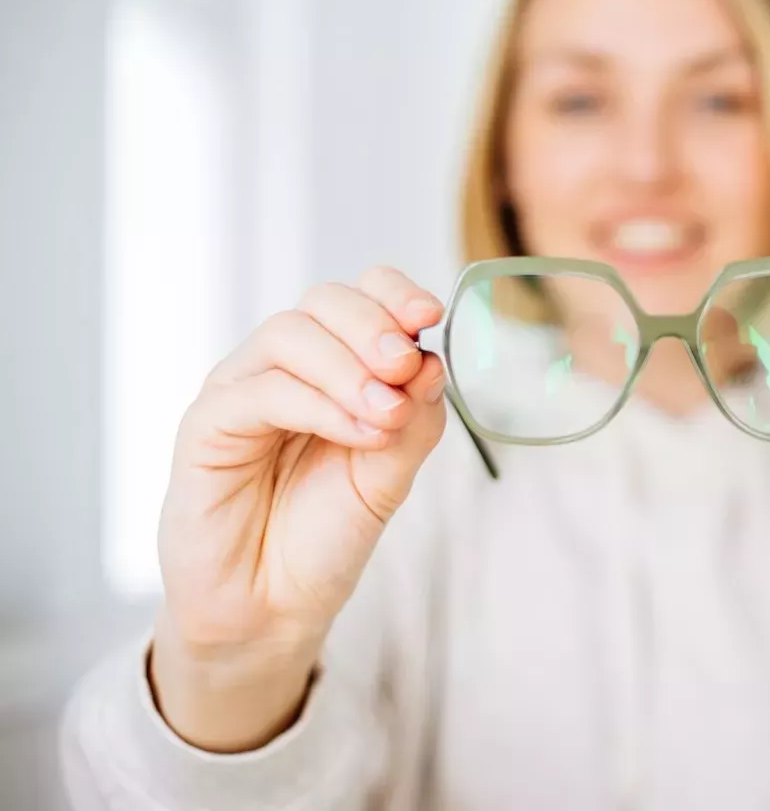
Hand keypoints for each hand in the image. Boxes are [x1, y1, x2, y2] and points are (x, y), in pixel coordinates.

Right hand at [151, 267, 447, 750]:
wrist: (273, 606)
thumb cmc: (327, 534)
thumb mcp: (391, 473)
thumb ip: (415, 418)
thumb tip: (432, 361)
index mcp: (333, 366)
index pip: (360, 297)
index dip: (395, 294)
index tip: (431, 316)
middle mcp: (284, 368)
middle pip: (324, 303)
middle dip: (374, 326)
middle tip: (406, 367)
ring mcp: (241, 391)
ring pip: (290, 335)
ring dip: (349, 368)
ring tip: (387, 414)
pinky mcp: (206, 426)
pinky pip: (261, 391)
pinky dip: (318, 404)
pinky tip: (357, 431)